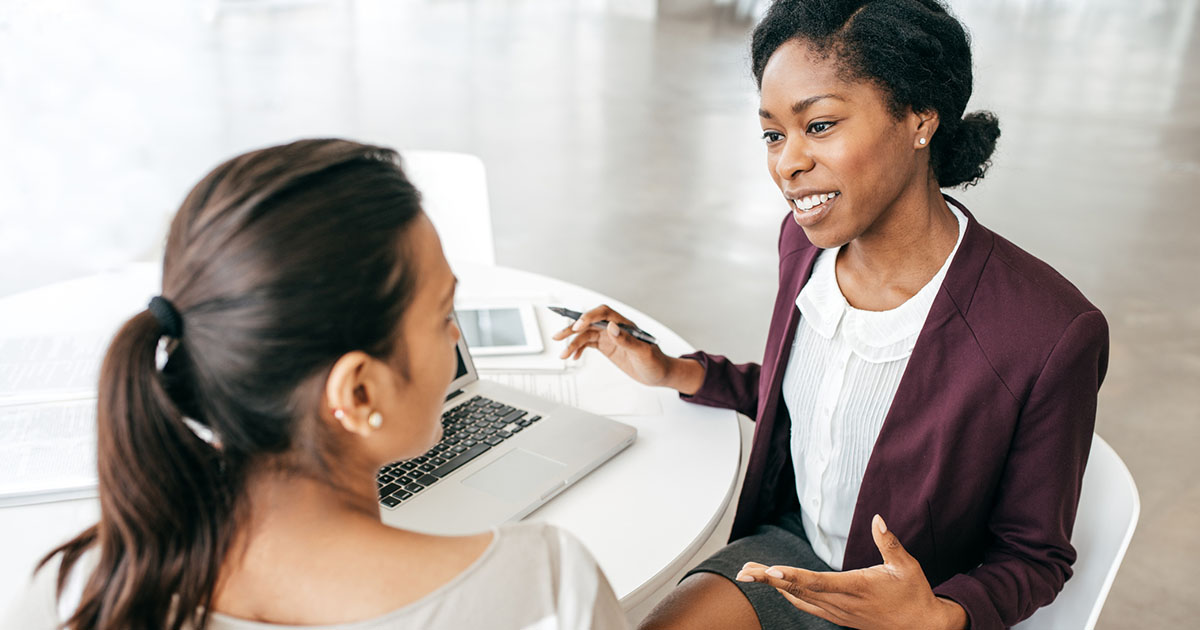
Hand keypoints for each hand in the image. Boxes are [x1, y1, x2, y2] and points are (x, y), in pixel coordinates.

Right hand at [552, 304, 678, 387]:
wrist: (659, 373)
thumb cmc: (656, 362)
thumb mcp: (643, 353)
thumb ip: (627, 340)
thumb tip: (611, 327)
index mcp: (625, 325)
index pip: (603, 314)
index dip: (589, 317)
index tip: (578, 326)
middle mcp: (615, 328)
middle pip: (590, 323)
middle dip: (573, 328)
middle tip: (559, 336)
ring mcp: (610, 337)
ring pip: (586, 335)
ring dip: (573, 343)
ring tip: (563, 354)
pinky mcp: (607, 347)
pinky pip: (589, 344)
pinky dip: (579, 349)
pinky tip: (574, 356)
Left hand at [734, 515, 967, 629]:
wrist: (923, 627)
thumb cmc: (914, 593)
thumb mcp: (906, 566)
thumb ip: (888, 542)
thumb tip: (877, 519)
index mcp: (857, 587)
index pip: (818, 582)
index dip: (792, 576)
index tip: (770, 571)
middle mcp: (843, 603)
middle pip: (799, 590)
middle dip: (769, 580)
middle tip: (744, 571)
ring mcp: (839, 613)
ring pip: (799, 599)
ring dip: (774, 587)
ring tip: (750, 574)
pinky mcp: (839, 617)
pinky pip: (807, 605)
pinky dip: (789, 595)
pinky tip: (776, 586)